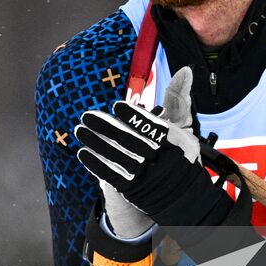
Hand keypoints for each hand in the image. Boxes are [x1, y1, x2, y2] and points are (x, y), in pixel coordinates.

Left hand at [75, 68, 227, 226]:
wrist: (182, 196)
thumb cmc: (180, 154)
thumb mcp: (183, 126)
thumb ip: (179, 98)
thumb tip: (184, 69)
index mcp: (180, 144)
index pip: (156, 129)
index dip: (136, 117)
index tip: (118, 106)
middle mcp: (166, 163)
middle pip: (134, 142)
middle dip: (108, 129)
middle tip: (89, 116)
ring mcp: (150, 179)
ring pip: (120, 159)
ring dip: (97, 144)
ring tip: (81, 130)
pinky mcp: (135, 191)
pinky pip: (114, 177)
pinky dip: (97, 164)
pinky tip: (84, 153)